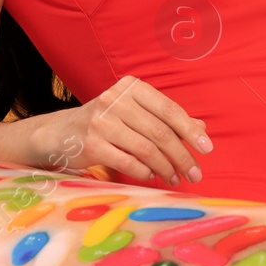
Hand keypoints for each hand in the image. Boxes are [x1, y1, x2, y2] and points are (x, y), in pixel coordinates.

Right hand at [35, 74, 212, 185]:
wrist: (58, 133)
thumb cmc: (104, 122)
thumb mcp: (134, 113)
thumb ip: (165, 118)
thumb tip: (201, 128)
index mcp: (131, 87)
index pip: (169, 109)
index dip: (191, 130)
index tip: (207, 148)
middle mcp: (116, 100)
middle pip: (160, 131)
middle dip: (182, 155)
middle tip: (195, 173)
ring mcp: (101, 122)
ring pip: (146, 148)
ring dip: (166, 167)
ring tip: (176, 178)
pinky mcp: (91, 144)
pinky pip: (128, 162)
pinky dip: (145, 172)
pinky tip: (153, 176)